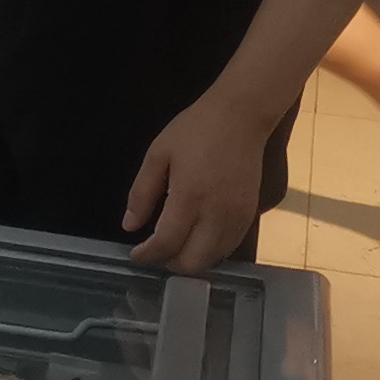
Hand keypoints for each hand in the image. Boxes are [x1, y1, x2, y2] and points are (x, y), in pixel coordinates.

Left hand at [124, 89, 284, 272]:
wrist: (241, 117)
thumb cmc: (196, 130)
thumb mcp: (158, 154)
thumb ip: (142, 193)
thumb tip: (129, 226)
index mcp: (189, 197)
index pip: (166, 243)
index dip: (147, 255)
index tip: (135, 254)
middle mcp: (215, 214)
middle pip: (192, 262)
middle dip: (169, 263)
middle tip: (156, 251)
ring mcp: (236, 217)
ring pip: (213, 259)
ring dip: (191, 260)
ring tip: (176, 245)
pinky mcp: (250, 215)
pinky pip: (230, 247)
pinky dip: (211, 251)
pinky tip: (198, 239)